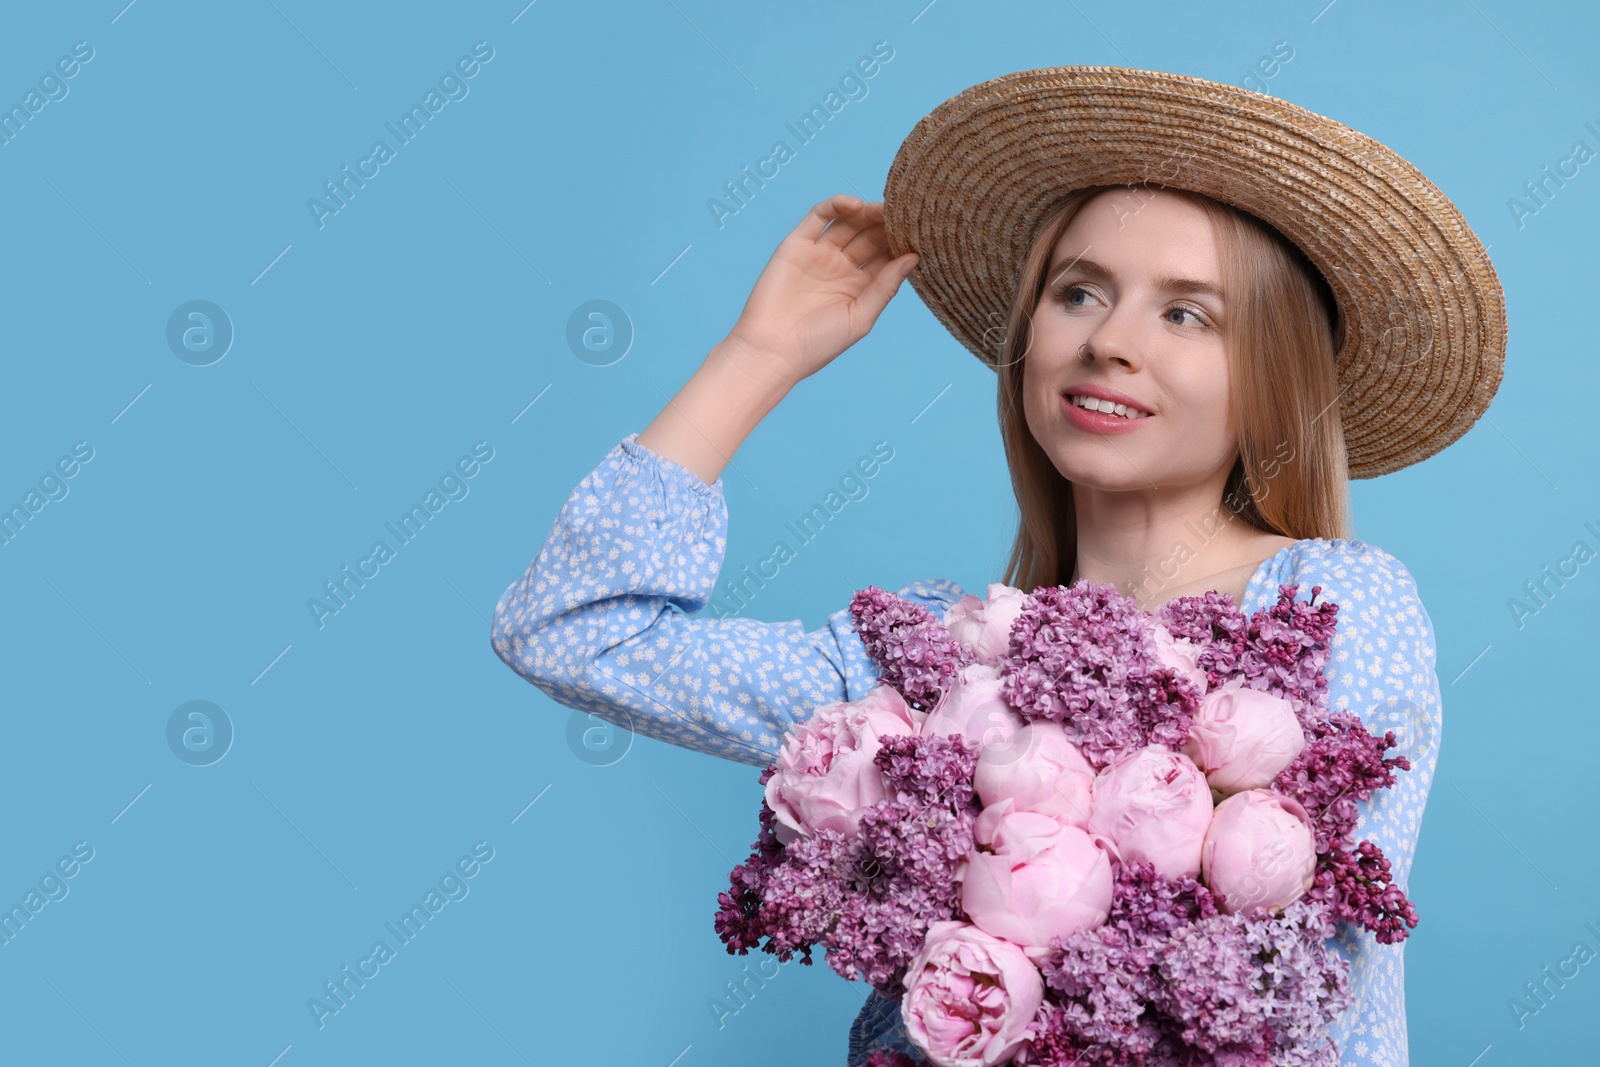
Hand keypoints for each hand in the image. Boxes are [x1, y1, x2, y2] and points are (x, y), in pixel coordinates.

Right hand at [720, 194, 919, 387]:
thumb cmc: (818, 344)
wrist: (772, 351)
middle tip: (906, 213)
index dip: (902, 244)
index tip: (922, 233)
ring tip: (885, 208)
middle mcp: (841, 268)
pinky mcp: (797, 245)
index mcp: (860, 287)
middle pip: (870, 236)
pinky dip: (837, 206)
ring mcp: (819, 254)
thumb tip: (914, 257)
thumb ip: (886, 286)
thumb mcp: (861, 317)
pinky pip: (819, 217)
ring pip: (849, 223)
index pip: (887, 257)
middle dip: (887, 225)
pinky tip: (856, 205)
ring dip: (868, 213)